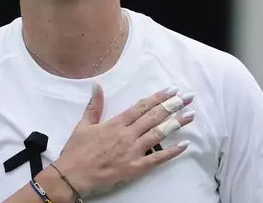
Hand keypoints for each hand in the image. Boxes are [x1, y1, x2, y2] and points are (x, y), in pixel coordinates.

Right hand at [54, 84, 194, 197]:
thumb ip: (94, 105)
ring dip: (175, 124)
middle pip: (153, 117)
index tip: (171, 91)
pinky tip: (184, 145)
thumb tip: (97, 86)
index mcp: (115, 123)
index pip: (141, 107)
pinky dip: (171, 152)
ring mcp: (132, 151)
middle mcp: (126, 135)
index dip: (157, 98)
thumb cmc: (76, 151)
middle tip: (187, 98)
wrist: (72, 176)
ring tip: (190, 115)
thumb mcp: (83, 125)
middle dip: (172, 106)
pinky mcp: (135, 167)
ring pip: (158, 134)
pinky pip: (156, 159)